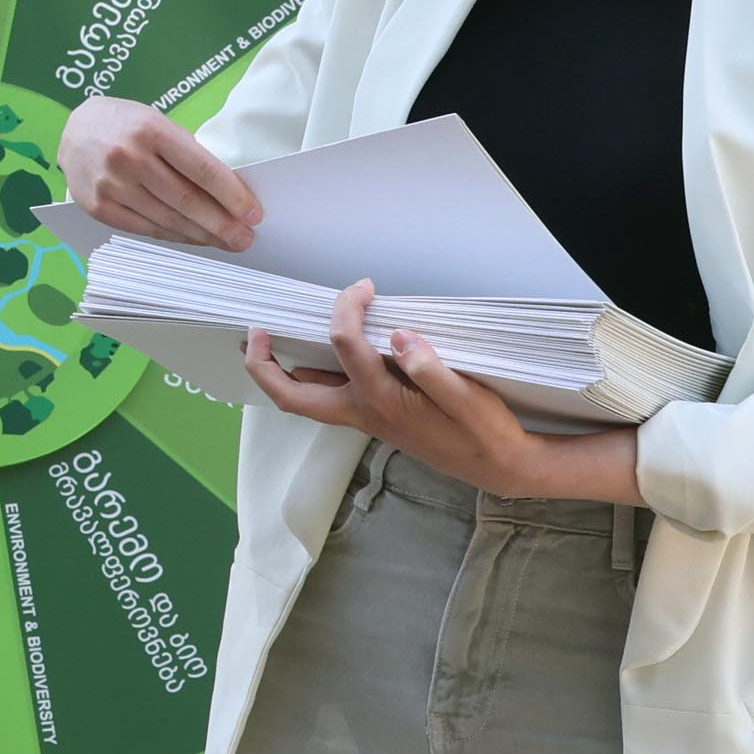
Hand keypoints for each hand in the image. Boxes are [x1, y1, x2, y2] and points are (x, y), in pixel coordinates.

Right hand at [63, 95, 258, 248]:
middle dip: (222, 224)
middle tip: (245, 239)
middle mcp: (128, 158)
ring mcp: (110, 185)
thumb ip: (188, 156)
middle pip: (187, 201)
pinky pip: (144, 229)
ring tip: (224, 242)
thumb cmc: (127, 126)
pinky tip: (191, 239)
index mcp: (151, 131)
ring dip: (201, 235)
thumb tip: (228, 196)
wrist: (74, 130)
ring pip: (167, 220)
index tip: (254, 214)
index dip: (233, 196)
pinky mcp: (97, 206)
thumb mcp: (160, 125)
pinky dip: (173, 237)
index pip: (203, 171)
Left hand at [245, 278, 639, 502]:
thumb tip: (398, 336)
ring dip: (279, 373)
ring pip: (304, 399)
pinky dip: (310, 376)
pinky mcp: (374, 418)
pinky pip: (326, 397)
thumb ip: (432, 369)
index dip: (347, 309)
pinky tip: (318, 355)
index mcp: (381, 401)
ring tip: (268, 339)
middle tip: (254, 331)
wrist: (499, 466)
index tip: (364, 287)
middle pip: (290, 395)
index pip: (345, 345)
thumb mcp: (468, 399)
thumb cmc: (485, 433)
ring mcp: (364, 418)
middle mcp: (362, 412)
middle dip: (261, 364)